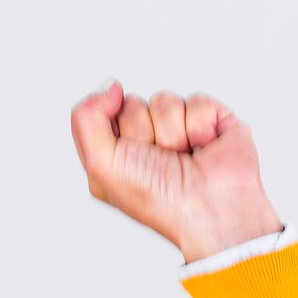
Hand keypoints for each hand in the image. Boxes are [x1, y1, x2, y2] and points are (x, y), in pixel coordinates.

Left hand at [69, 80, 283, 261]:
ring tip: (184, 158)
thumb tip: (110, 89)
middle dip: (144, 130)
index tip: (127, 156)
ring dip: (173, 132)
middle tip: (159, 159)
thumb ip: (85, 119)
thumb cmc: (160, 201)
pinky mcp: (208, 121)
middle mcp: (145, 145)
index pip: (101, 115)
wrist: (212, 208)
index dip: (114, 131)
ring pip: (164, 101)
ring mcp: (178, 132)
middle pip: (132, 105)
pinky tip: (204, 148)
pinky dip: (200, 125)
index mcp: (116, 157)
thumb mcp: (100, 166)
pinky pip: (195, 100)